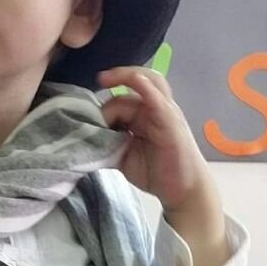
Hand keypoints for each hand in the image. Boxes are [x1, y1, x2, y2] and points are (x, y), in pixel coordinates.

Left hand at [97, 66, 209, 212]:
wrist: (182, 189)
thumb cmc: (156, 172)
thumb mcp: (123, 155)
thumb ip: (107, 141)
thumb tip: (84, 135)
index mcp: (142, 115)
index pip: (121, 97)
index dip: (103, 105)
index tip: (84, 114)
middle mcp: (154, 108)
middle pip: (131, 86)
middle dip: (110, 89)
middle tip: (92, 110)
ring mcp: (164, 112)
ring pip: (147, 82)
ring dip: (126, 76)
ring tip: (104, 79)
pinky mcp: (170, 121)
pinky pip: (158, 99)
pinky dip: (146, 87)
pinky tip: (136, 80)